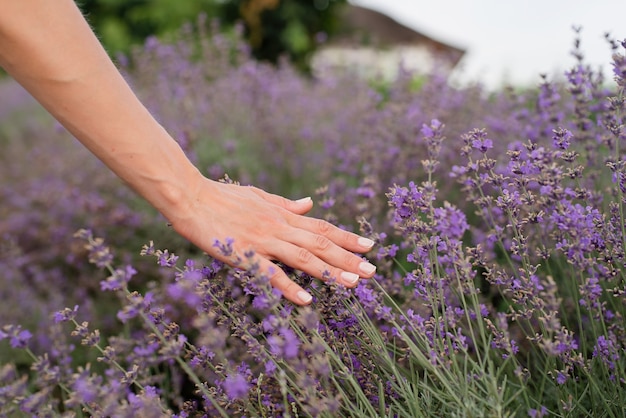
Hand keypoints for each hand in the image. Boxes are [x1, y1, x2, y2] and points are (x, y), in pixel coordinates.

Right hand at [167, 177, 376, 304]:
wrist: (190, 196)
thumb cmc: (222, 197)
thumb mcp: (259, 196)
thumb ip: (285, 204)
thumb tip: (309, 203)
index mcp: (282, 215)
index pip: (322, 226)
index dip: (347, 237)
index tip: (369, 246)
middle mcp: (278, 227)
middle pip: (320, 243)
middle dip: (348, 258)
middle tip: (372, 272)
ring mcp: (262, 240)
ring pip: (303, 256)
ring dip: (330, 271)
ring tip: (353, 284)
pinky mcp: (243, 253)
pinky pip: (270, 273)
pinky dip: (289, 286)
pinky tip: (307, 299)